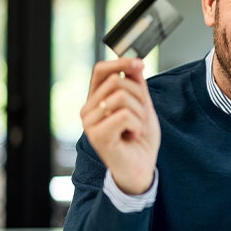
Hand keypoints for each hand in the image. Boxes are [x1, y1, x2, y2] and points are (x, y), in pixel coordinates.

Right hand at [80, 58, 159, 194]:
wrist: (141, 168)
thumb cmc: (140, 139)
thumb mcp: (142, 106)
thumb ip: (136, 86)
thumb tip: (135, 63)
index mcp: (96, 100)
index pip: (101, 70)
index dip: (121, 62)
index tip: (140, 63)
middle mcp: (88, 109)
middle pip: (117, 81)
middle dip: (139, 96)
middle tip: (142, 115)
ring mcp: (89, 123)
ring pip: (122, 97)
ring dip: (140, 113)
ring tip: (137, 128)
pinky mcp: (97, 136)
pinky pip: (124, 115)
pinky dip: (137, 125)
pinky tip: (133, 136)